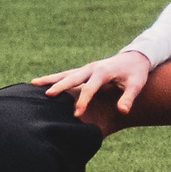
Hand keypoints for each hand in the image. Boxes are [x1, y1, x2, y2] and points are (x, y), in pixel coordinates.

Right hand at [33, 49, 152, 116]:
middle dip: (61, 86)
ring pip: (66, 74)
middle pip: (73, 77)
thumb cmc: (136, 73)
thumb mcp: (136, 85)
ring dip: (51, 79)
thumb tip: (123, 111)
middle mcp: (92, 68)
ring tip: (34, 83)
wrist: (136, 57)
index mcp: (104, 72)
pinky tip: (41, 83)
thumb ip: (129, 97)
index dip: (83, 101)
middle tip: (47, 95)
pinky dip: (54, 78)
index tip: (76, 114)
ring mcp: (87, 68)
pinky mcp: (84, 70)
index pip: (90, 88)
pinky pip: (67, 74)